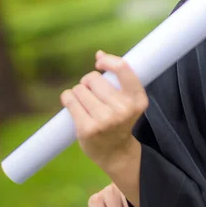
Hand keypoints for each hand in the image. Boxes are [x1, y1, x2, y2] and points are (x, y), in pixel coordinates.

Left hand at [60, 51, 148, 172]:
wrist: (115, 153)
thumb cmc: (119, 119)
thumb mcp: (127, 98)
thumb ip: (117, 76)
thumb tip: (99, 53)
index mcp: (137, 99)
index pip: (123, 68)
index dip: (108, 61)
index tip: (99, 62)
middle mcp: (123, 109)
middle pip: (93, 78)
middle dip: (89, 82)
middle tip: (93, 94)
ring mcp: (105, 120)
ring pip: (80, 88)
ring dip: (79, 92)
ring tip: (86, 104)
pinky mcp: (87, 129)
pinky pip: (69, 99)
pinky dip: (68, 98)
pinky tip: (73, 105)